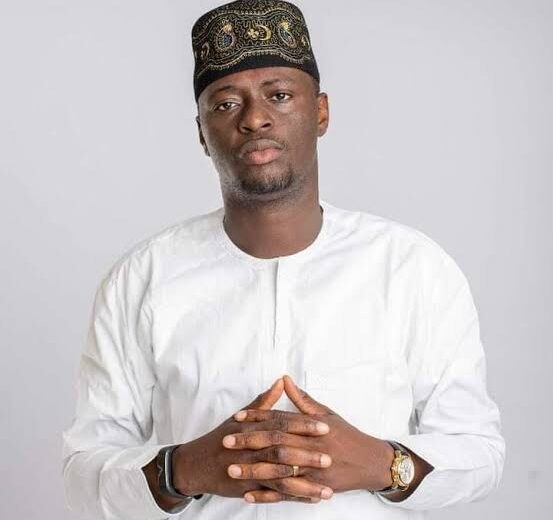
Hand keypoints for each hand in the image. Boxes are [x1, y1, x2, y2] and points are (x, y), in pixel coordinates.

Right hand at [172, 377, 332, 502]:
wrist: (196, 463)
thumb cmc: (221, 438)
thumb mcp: (241, 417)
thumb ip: (265, 401)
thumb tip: (281, 381)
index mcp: (253, 427)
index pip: (283, 423)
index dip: (304, 425)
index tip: (325, 426)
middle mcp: (251, 447)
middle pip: (283, 449)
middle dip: (307, 454)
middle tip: (330, 456)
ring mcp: (249, 468)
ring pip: (280, 476)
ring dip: (304, 483)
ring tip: (327, 488)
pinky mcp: (247, 487)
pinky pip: (273, 494)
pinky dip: (291, 497)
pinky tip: (309, 499)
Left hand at [225, 375, 394, 503]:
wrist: (371, 462)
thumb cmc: (347, 435)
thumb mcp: (327, 414)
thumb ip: (303, 399)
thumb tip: (284, 379)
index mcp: (312, 427)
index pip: (281, 419)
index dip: (258, 417)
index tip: (237, 417)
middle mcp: (312, 447)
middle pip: (276, 443)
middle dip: (249, 442)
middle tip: (226, 440)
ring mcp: (313, 470)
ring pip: (279, 470)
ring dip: (254, 470)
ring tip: (231, 470)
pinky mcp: (315, 488)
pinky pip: (288, 494)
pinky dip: (269, 495)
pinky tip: (249, 494)